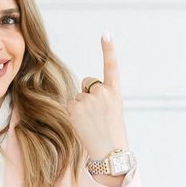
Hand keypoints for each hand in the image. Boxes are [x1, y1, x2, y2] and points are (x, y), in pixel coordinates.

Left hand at [69, 33, 129, 159]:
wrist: (110, 152)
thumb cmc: (112, 134)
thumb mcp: (113, 111)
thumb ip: (101, 98)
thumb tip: (83, 94)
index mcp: (115, 92)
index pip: (111, 66)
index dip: (108, 49)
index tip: (106, 34)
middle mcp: (103, 92)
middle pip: (87, 85)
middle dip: (89, 97)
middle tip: (98, 117)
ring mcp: (89, 99)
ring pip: (78, 97)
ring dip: (81, 109)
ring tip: (91, 124)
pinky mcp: (75, 107)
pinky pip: (70, 106)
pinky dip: (73, 115)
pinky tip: (83, 125)